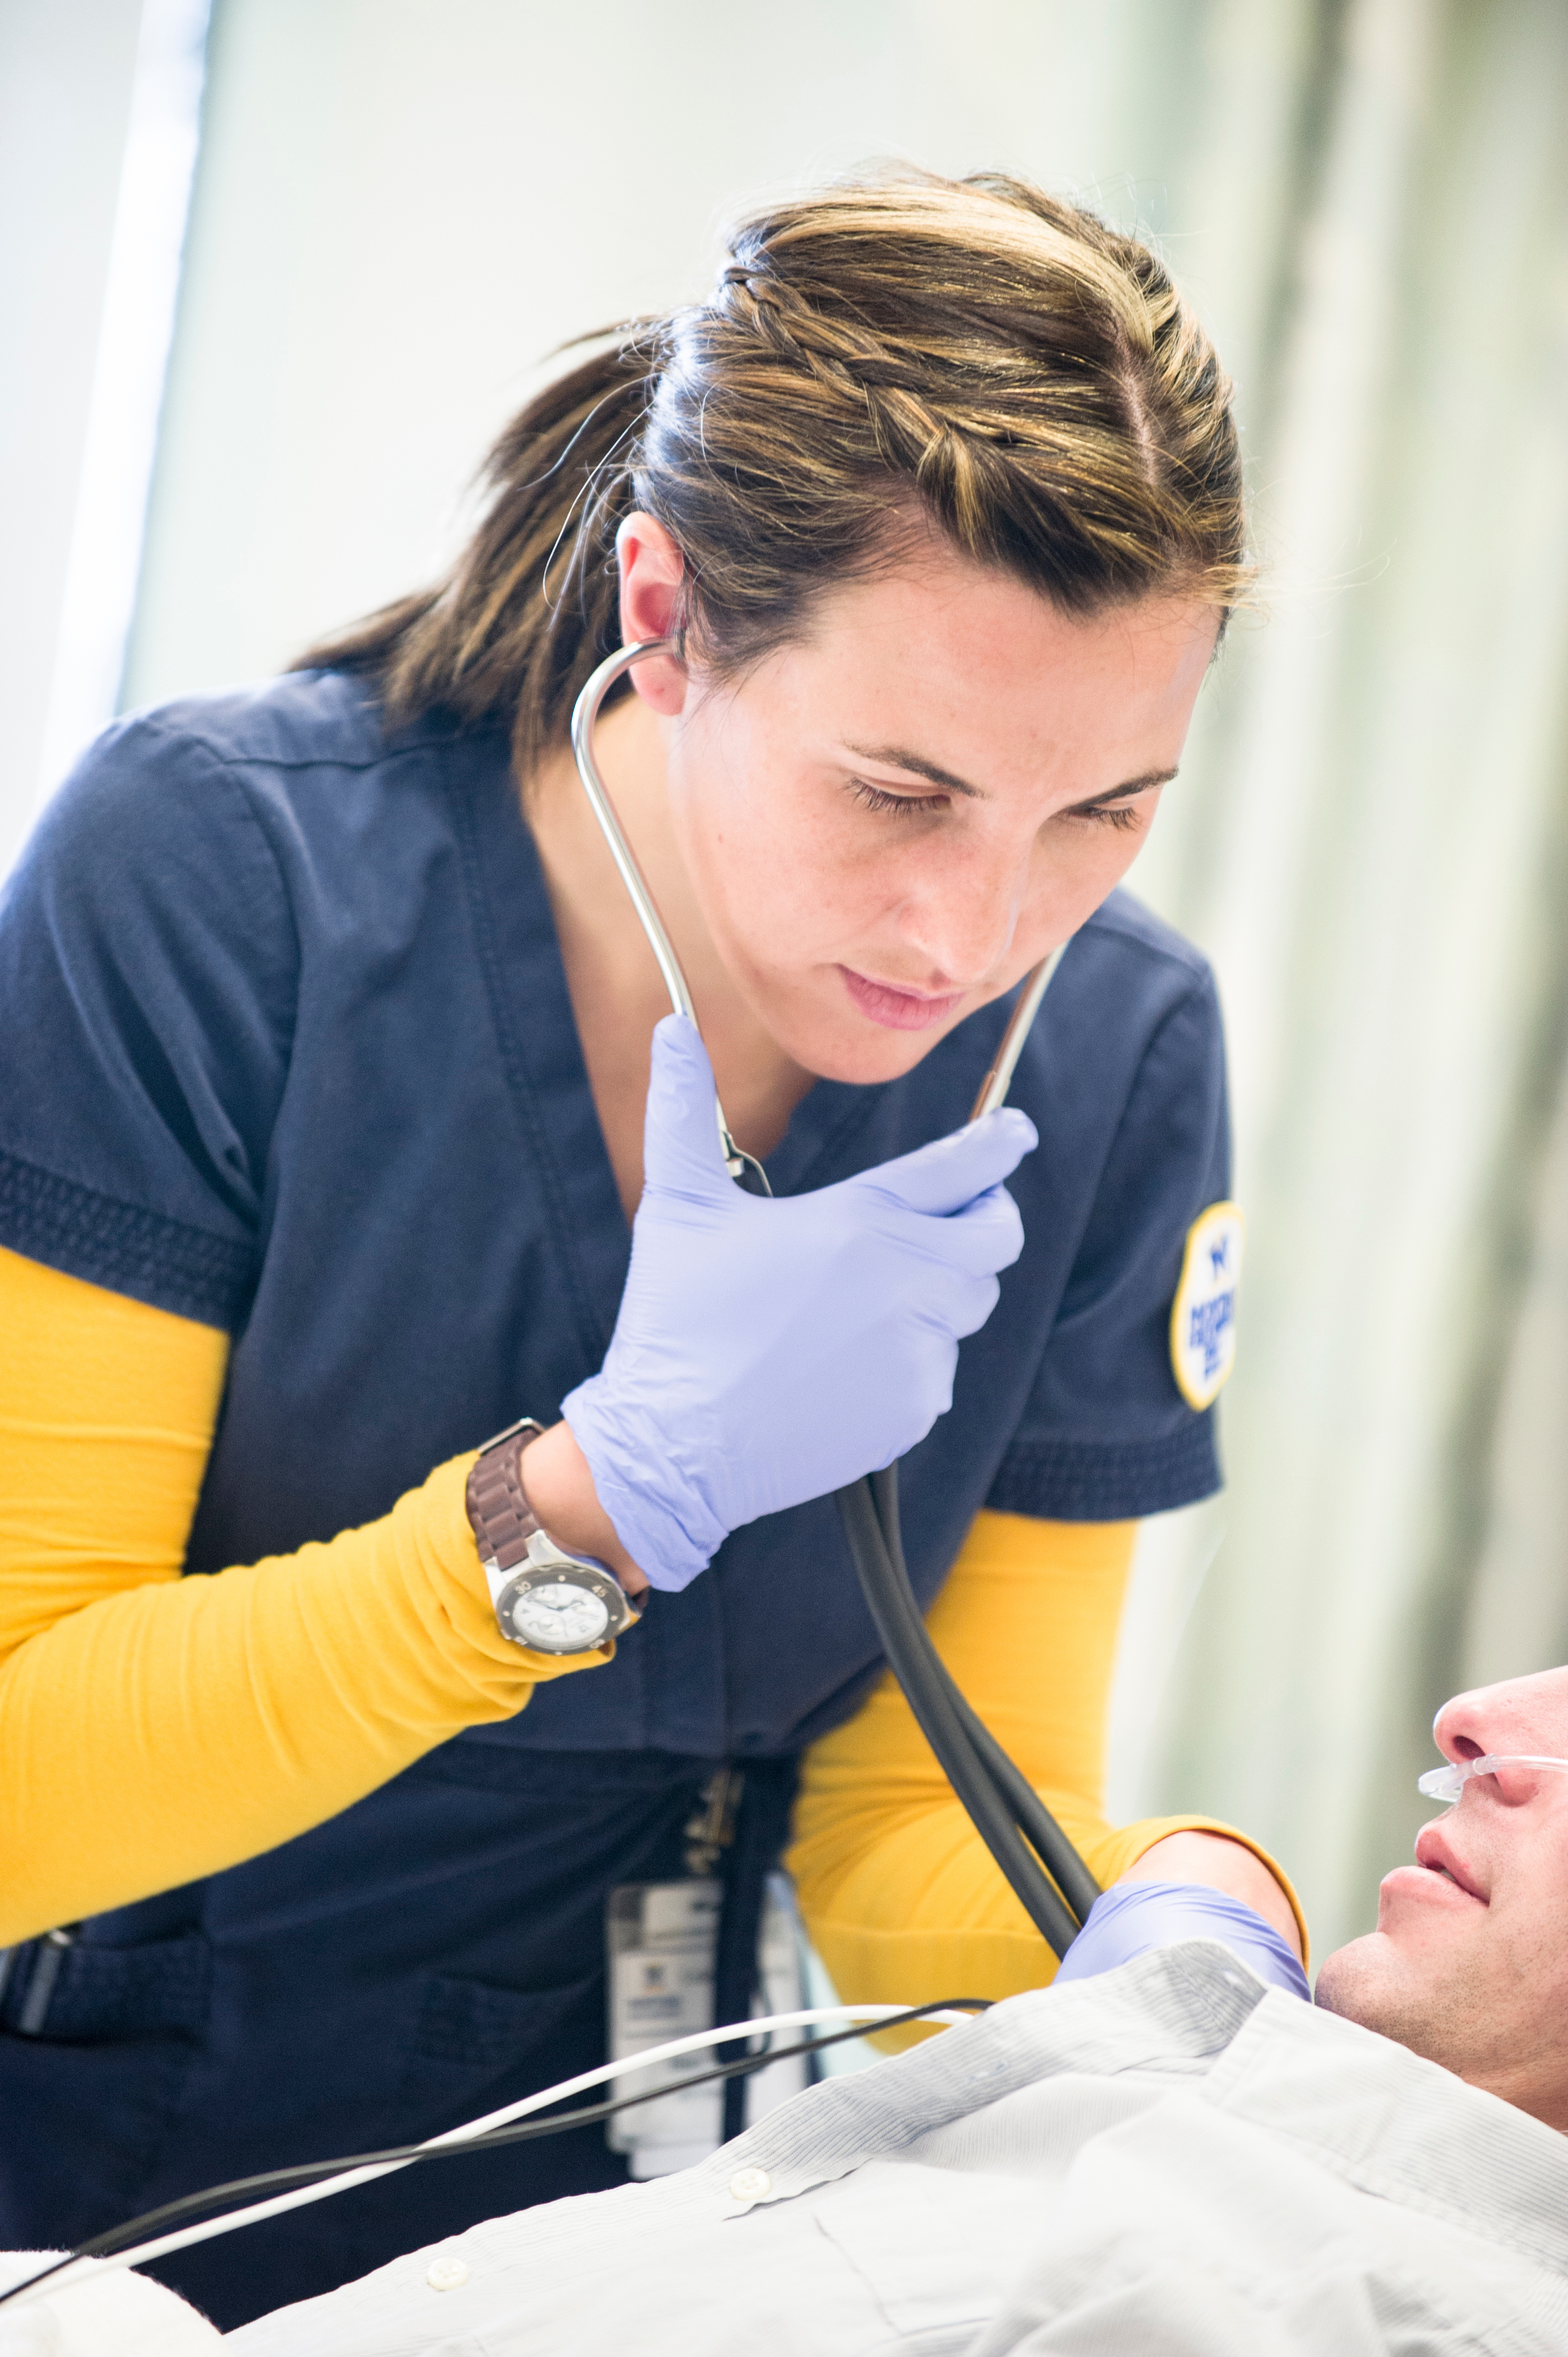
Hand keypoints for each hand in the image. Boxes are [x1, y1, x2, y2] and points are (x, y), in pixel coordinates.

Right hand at [562, 1014, 1034, 1592]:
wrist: (674, 1448)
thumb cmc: (675, 1321)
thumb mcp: (676, 1206)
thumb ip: (681, 1108)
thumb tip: (670, 1027)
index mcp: (859, 1221)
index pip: (963, 1168)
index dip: (1000, 1143)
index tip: (1017, 1132)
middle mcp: (904, 1283)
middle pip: (997, 1238)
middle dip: (987, 1219)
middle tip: (956, 1216)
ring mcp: (916, 1352)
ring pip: (966, 1306)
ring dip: (937, 1294)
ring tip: (866, 1300)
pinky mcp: (913, 1410)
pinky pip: (936, 1370)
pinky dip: (907, 1361)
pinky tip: (844, 1366)